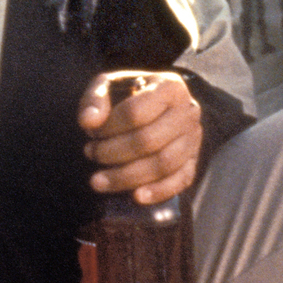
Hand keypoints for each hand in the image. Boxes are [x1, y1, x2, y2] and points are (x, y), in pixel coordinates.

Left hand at [78, 70, 202, 202]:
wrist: (157, 105)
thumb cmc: (129, 95)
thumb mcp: (109, 86)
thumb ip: (95, 99)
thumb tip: (89, 121)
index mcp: (170, 87)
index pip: (136, 112)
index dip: (108, 127)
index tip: (91, 132)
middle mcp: (189, 112)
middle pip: (149, 141)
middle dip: (112, 153)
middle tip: (90, 153)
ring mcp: (194, 138)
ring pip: (163, 164)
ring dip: (127, 176)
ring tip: (98, 179)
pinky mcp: (194, 160)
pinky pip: (182, 180)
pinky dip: (159, 192)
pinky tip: (136, 197)